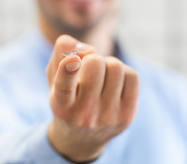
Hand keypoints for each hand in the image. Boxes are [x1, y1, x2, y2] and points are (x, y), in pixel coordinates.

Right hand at [46, 35, 138, 161]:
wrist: (82, 138)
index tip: (72, 60)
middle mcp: (83, 114)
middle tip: (89, 68)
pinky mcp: (127, 115)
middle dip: (93, 58)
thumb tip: (88, 48)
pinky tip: (115, 82)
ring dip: (108, 64)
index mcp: (61, 105)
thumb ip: (61, 53)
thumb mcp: (54, 77)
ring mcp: (108, 116)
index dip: (68, 70)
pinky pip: (132, 76)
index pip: (64, 87)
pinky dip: (124, 72)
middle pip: (96, 64)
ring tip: (102, 76)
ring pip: (116, 67)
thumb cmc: (67, 97)